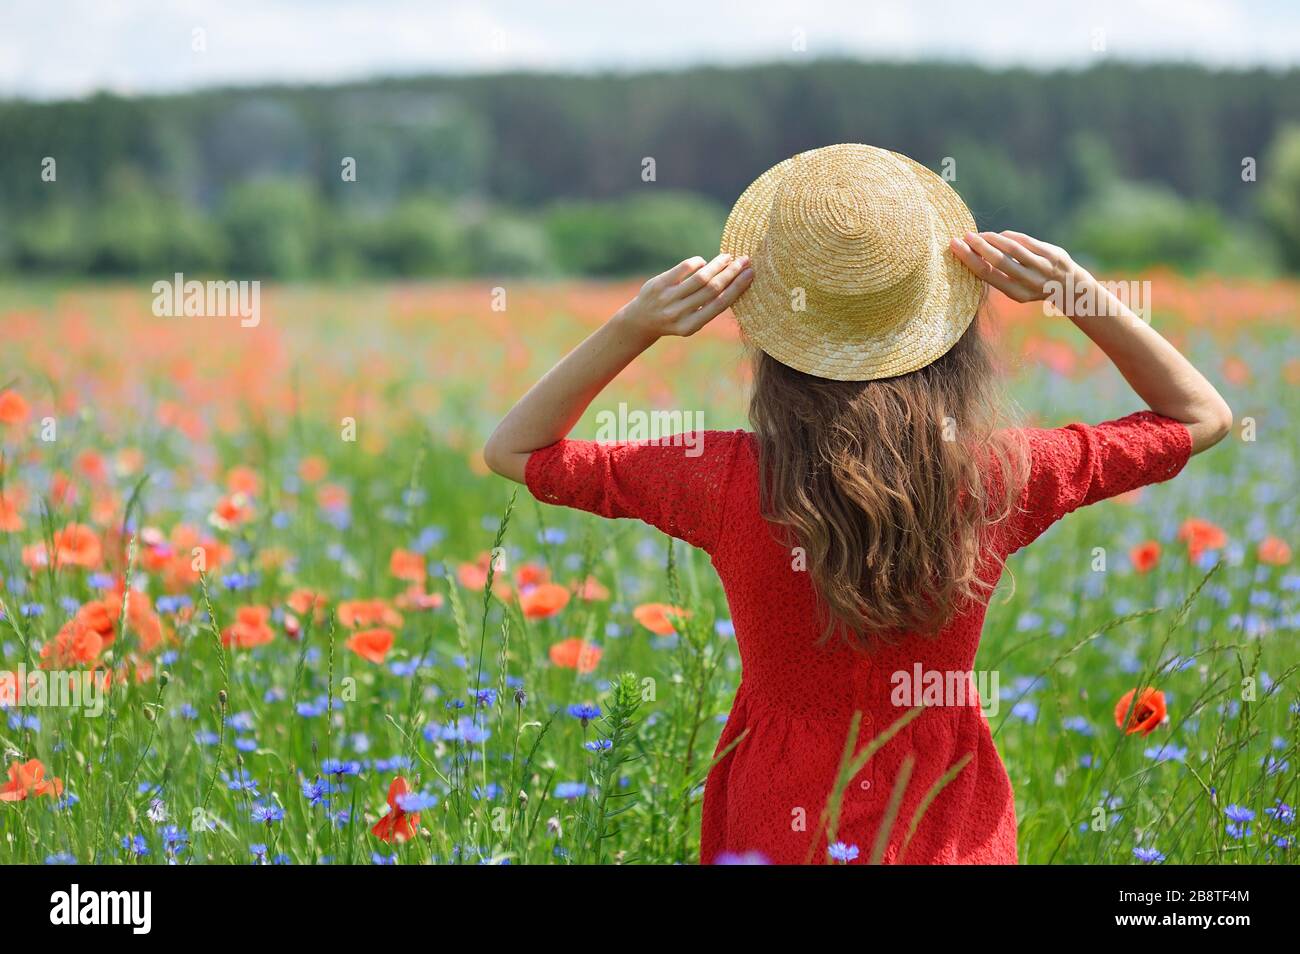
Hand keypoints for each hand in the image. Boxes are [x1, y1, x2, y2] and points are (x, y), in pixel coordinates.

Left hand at [616, 253, 753, 339]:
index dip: (737, 288)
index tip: (751, 274)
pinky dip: (697, 263)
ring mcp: (667, 298)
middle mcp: (678, 313)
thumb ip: (708, 306)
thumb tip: (736, 280)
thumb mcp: (691, 321)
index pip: (719, 304)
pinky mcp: (658, 284)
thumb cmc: (675, 318)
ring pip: (699, 277)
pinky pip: (683, 268)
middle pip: (712, 288)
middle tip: (745, 261)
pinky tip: (703, 263)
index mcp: (690, 326)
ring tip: (728, 257)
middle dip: (731, 273)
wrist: (641, 320)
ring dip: (717, 264)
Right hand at [950, 230, 1089, 313]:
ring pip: (1012, 248)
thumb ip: (999, 275)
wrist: (1069, 286)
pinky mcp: (1052, 253)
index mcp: (1017, 293)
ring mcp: (1043, 267)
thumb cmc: (1033, 286)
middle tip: (962, 237)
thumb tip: (972, 254)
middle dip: (977, 247)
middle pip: (997, 260)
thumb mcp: (1017, 289)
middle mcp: (1030, 281)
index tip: (955, 247)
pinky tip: (998, 235)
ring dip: (991, 239)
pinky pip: (1025, 241)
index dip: (969, 260)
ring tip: (978, 235)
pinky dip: (1008, 237)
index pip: (988, 274)